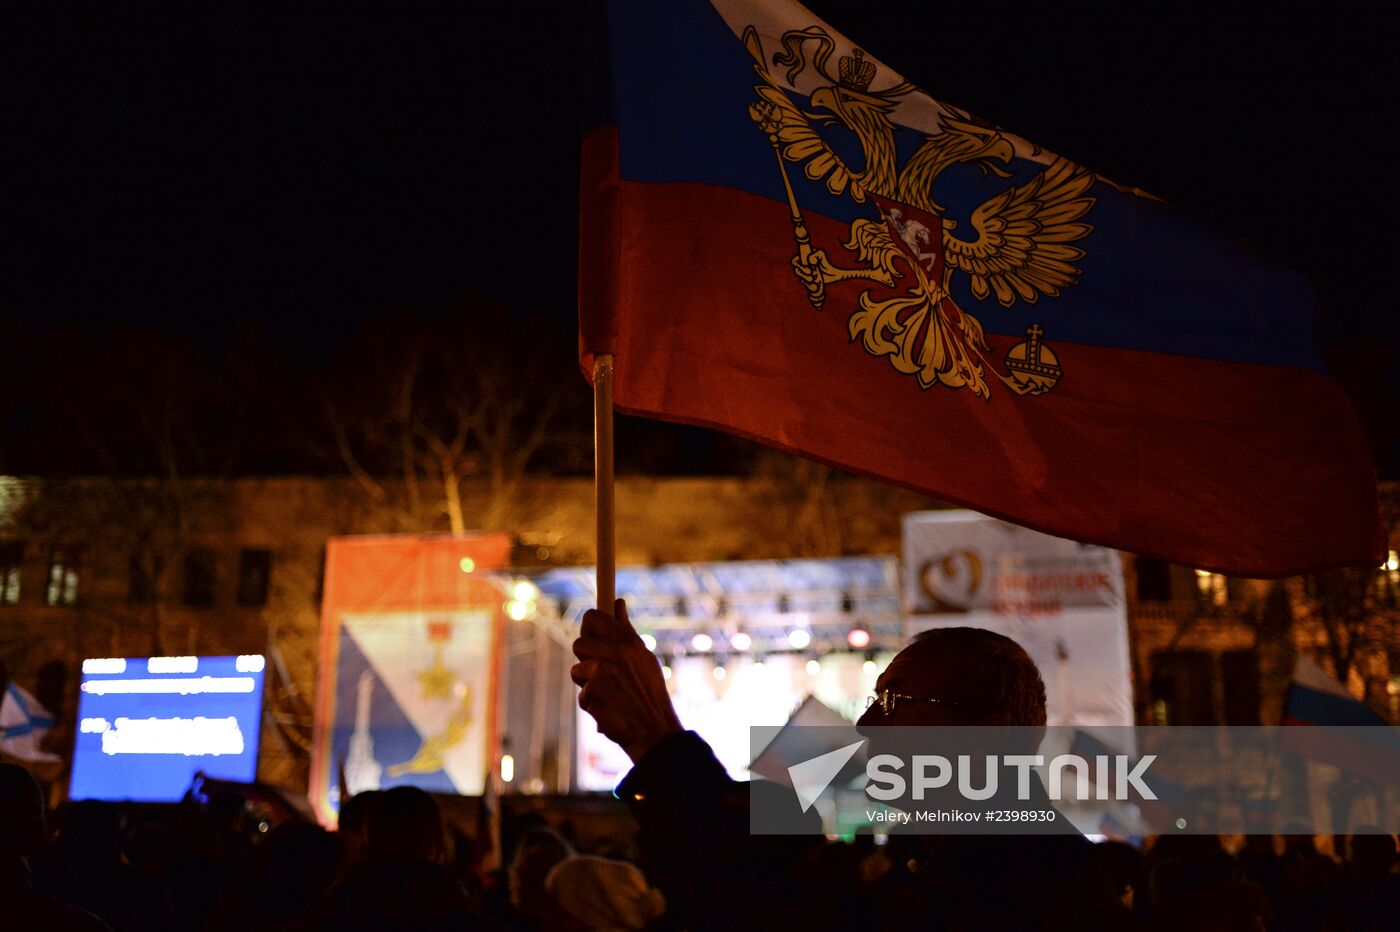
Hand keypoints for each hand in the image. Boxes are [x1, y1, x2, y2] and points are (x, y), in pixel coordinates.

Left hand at [571, 599, 681, 763]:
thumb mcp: (644, 658)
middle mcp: (616, 652)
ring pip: (577, 670)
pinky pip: (581, 694)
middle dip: (585, 659)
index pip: (593, 617)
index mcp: (629, 641)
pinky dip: (591, 704)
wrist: (655, 732)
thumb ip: (626, 632)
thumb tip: (618, 603)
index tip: (591, 635)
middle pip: (579, 643)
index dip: (588, 626)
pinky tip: (608, 709)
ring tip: (609, 693)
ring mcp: (602, 671)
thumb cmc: (649, 694)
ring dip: (587, 684)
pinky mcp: (593, 692)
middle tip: (601, 673)